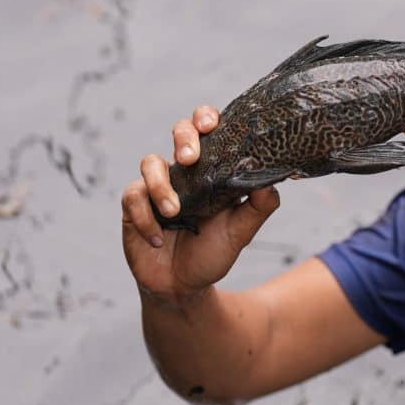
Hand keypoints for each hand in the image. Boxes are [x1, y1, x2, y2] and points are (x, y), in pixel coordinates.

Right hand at [121, 105, 280, 305]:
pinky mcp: (135, 205)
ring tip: (175, 212)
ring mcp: (157, 186)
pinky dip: (146, 217)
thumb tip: (270, 179)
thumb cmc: (213, 252)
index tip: (212, 123)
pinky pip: (133, 196)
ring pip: (150, 162)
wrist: (183, 286)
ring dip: (162, 185)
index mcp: (213, 171)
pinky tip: (159, 238)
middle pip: (180, 131)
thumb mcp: (242, 231)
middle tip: (189, 157)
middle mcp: (185, 172)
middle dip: (184, 136)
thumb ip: (259, 206)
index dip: (208, 117)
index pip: (210, 132)